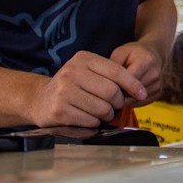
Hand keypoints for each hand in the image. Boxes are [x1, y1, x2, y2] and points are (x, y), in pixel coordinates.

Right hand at [28, 50, 147, 127]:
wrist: (40, 100)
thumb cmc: (73, 86)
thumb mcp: (89, 72)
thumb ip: (111, 77)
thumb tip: (140, 91)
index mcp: (83, 59)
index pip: (117, 72)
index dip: (133, 84)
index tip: (142, 93)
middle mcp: (71, 72)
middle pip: (112, 92)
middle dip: (117, 103)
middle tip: (113, 106)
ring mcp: (63, 91)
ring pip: (102, 108)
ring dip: (107, 114)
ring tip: (100, 113)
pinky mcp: (59, 110)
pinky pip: (90, 121)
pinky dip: (94, 123)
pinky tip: (87, 118)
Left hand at [110, 41, 162, 105]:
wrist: (153, 54)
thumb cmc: (133, 53)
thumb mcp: (120, 53)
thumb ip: (113, 67)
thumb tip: (107, 84)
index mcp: (146, 61)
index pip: (129, 81)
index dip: (115, 85)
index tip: (106, 85)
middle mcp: (155, 74)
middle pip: (132, 92)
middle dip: (119, 93)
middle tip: (110, 88)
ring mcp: (158, 85)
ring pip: (135, 100)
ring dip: (125, 98)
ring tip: (119, 89)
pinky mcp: (159, 93)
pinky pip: (141, 103)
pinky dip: (132, 100)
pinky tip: (128, 91)